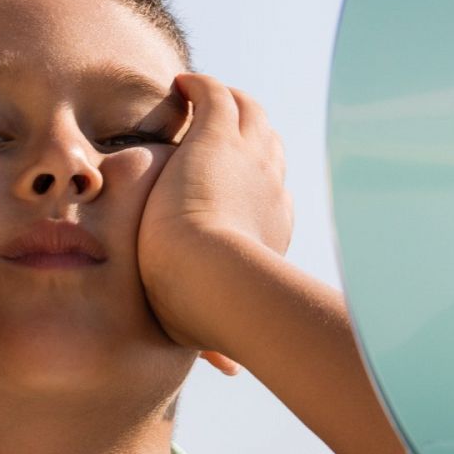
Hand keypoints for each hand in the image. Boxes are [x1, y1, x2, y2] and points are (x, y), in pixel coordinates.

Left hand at [138, 73, 292, 351]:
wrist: (213, 281)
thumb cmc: (209, 311)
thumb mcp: (216, 325)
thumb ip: (217, 342)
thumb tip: (230, 369)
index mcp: (272, 228)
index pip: (273, 195)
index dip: (257, 183)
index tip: (237, 182)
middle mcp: (270, 189)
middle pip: (271, 147)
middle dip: (252, 133)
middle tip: (225, 126)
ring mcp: (247, 160)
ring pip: (249, 113)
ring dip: (229, 102)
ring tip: (204, 97)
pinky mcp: (216, 140)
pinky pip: (216, 96)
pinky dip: (201, 86)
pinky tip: (180, 84)